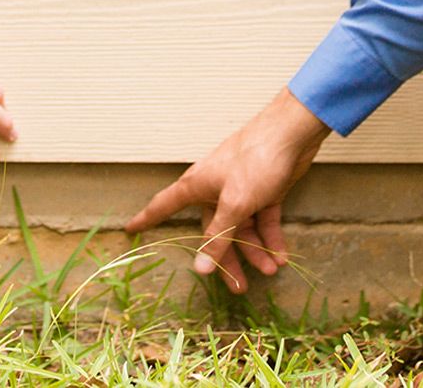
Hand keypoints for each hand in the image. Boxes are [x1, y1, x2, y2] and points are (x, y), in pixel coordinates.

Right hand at [126, 88, 329, 292]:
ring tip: (271, 270)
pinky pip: (263, 221)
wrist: (292, 133)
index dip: (146, 219)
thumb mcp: (235, 204)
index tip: (130, 229)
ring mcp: (240, 191)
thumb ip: (218, 237)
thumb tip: (200, 268)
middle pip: (214, 232)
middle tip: (238, 288)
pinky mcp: (263, 192)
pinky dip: (271, 238)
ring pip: (242, 229)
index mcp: (197, 187)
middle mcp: (214, 190)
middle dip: (227, 260)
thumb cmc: (255, 160)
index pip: (163, 206)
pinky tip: (281, 255)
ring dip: (256, 251)